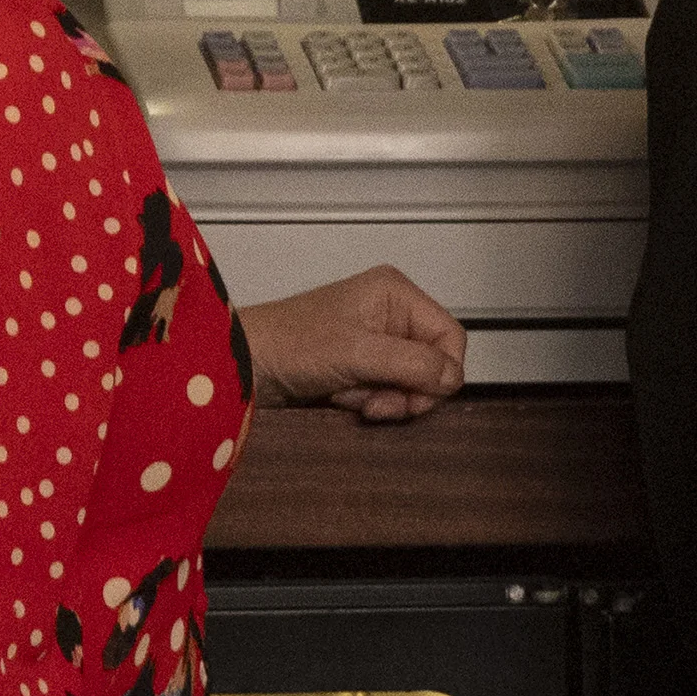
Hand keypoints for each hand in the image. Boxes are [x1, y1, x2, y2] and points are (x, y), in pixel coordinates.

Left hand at [240, 266, 465, 421]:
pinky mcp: (360, 366)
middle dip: (407, 390)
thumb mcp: (358, 352)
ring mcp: (376, 341)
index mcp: (396, 293)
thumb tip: (453, 378)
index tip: (419, 396)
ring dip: (385, 399)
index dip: (442, 372)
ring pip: (411, 383)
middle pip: (432, 363)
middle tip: (378, 402)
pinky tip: (342, 397)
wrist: (243, 366)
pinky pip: (387, 392)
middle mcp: (391, 313)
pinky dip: (369, 402)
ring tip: (351, 396)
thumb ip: (412, 363)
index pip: (450, 336)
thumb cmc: (288, 343)